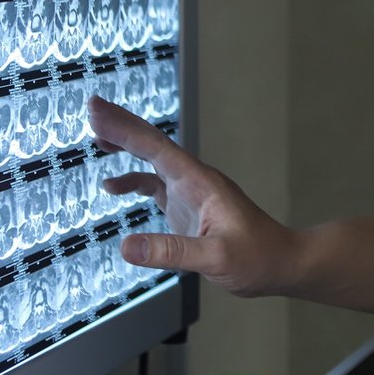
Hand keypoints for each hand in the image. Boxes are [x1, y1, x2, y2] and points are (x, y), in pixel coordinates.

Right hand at [88, 95, 297, 297]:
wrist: (282, 264)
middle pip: (154, 146)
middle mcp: (195, 181)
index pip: (157, 147)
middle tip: (91, 109)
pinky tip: (113, 187)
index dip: (126, 128)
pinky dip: (134, 182)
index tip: (97, 110)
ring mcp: (192, 194)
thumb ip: (172, 252)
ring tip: (96, 138)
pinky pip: (157, 187)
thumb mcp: (216, 258)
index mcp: (201, 183)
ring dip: (127, 149)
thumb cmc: (259, 258)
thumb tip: (125, 246)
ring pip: (154, 163)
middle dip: (123, 126)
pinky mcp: (189, 209)